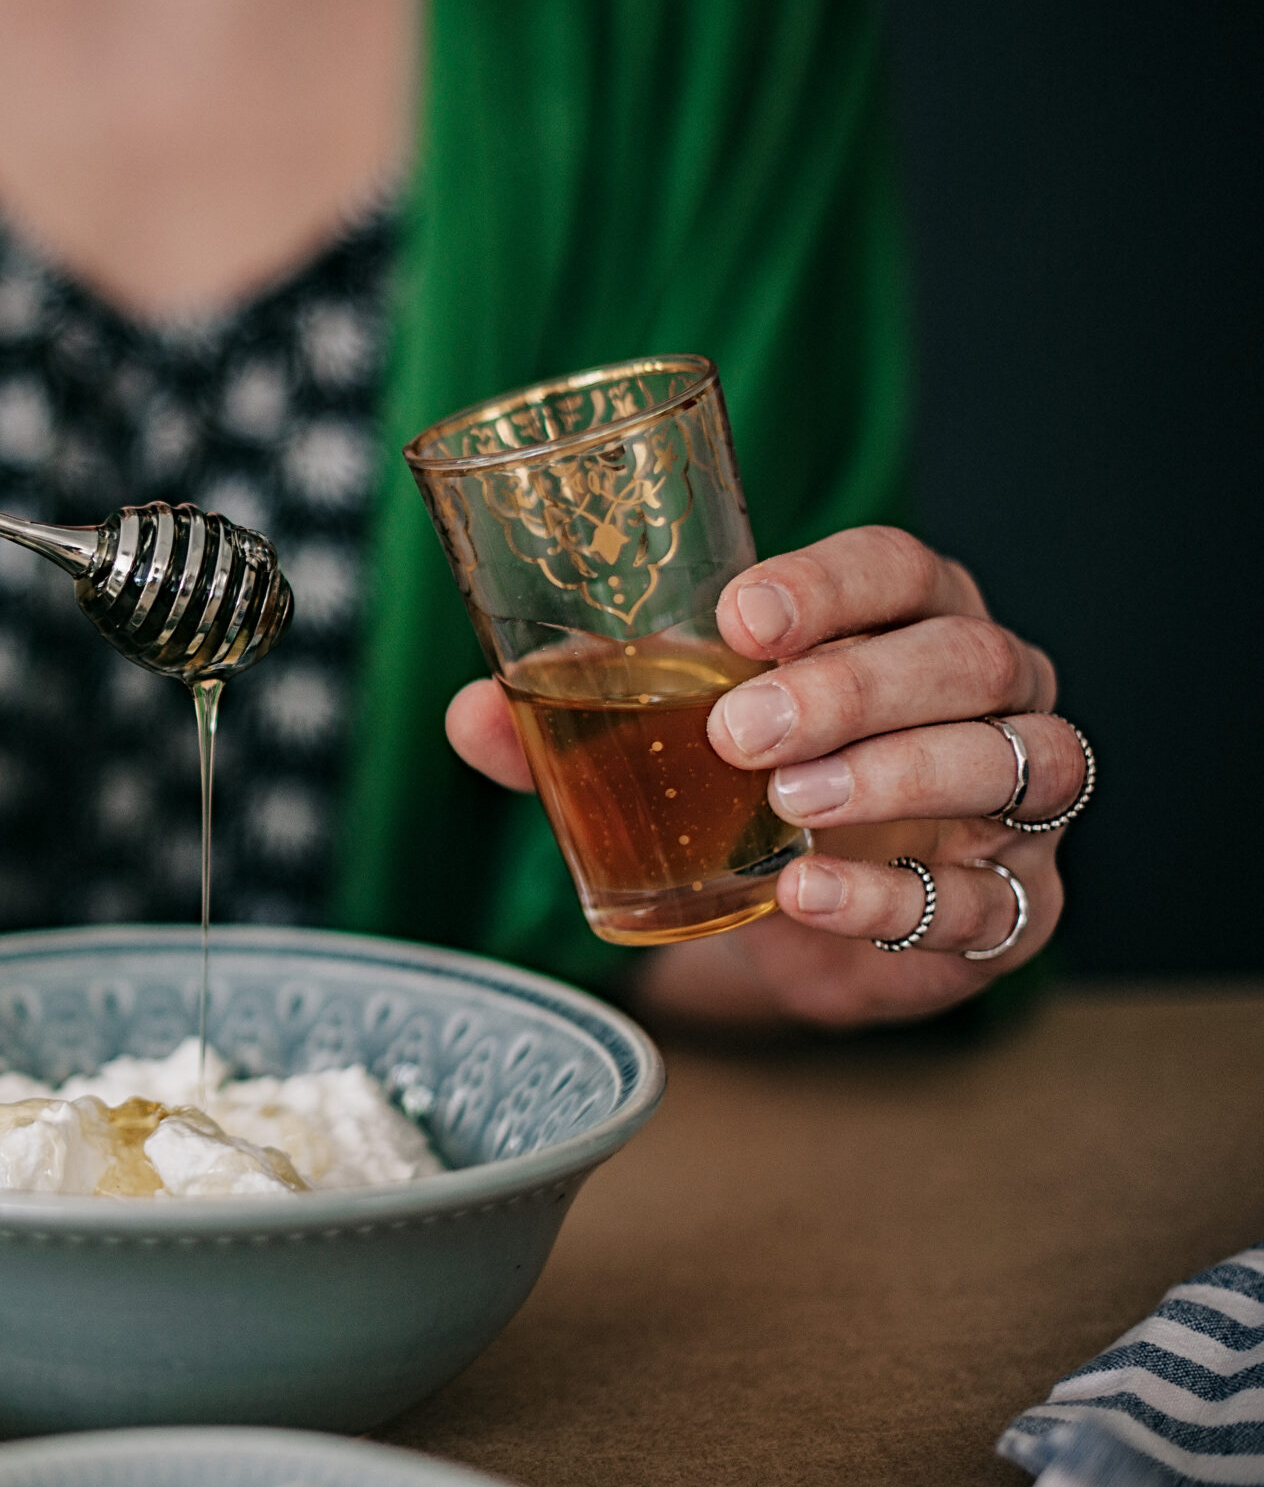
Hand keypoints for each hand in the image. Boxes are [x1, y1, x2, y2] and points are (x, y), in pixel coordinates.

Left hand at [445, 526, 1084, 1027]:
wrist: (815, 918)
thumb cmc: (755, 787)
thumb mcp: (663, 745)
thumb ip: (572, 724)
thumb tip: (469, 715)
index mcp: (909, 618)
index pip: (901, 568)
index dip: (832, 583)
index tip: (740, 616)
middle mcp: (990, 690)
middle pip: (965, 657)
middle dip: (852, 686)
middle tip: (738, 730)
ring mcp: (1019, 798)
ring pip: (1015, 759)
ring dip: (898, 776)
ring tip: (790, 801)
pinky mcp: (1015, 904)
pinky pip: (984, 899)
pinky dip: (891, 899)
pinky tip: (808, 896)